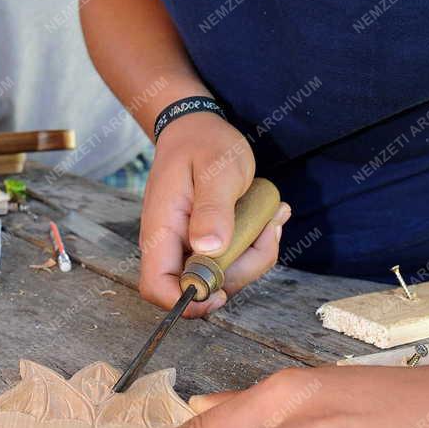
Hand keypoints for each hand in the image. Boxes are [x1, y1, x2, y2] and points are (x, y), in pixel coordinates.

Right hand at [139, 114, 289, 316]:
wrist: (197, 128)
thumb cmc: (204, 143)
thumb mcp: (216, 169)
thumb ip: (213, 209)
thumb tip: (209, 249)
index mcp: (162, 228)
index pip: (157, 286)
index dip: (187, 299)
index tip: (222, 289)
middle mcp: (170, 244)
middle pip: (201, 288)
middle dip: (242, 269)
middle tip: (267, 229)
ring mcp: (189, 245)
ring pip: (224, 277)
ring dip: (255, 254)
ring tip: (271, 215)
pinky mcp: (206, 243)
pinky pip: (233, 261)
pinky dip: (255, 245)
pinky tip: (267, 217)